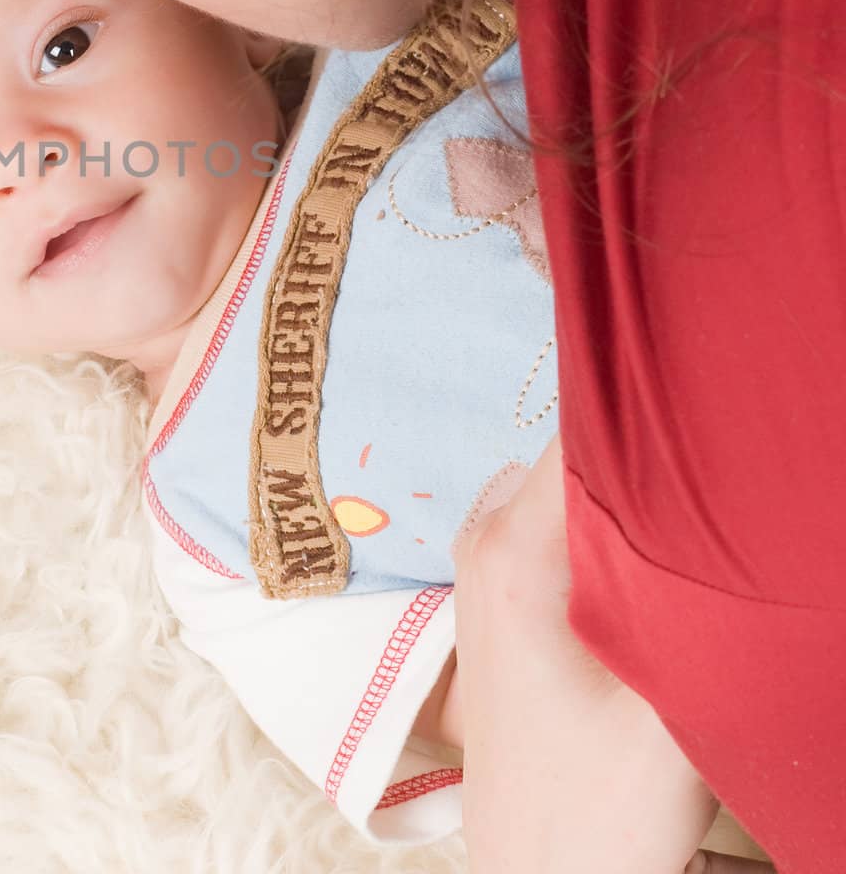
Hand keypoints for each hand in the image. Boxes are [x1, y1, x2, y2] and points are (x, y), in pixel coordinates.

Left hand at [452, 435, 722, 872]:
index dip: (662, 422)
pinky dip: (603, 527)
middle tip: (721, 484)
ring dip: (628, 498)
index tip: (718, 426)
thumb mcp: (676, 706)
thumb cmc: (599, 804)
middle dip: (651, 460)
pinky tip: (652, 565)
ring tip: (692, 527)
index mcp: (516, 548)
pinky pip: (552, 522)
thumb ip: (701, 600)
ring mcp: (482, 565)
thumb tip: (745, 515)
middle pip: (578, 454)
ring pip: (567, 488)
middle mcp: (485, 538)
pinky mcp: (494, 595)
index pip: (589, 430)